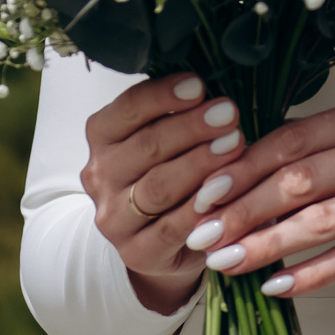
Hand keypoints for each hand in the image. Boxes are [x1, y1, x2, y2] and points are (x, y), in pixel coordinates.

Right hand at [82, 73, 250, 313]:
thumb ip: (179, 113)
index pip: (128, 109)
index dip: (164, 96)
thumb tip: (212, 83)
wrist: (161, 240)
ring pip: (158, 186)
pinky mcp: (136, 251)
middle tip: (229, 114)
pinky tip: (226, 192)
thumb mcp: (168, 138)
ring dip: (199, 164)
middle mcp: (99, 174)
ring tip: (235, 145)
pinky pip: (171, 227)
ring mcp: (114, 217)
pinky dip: (200, 209)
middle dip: (191, 127)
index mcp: (102, 135)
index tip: (200, 85)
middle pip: (147, 146)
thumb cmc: (172, 171)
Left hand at [179, 95, 334, 296]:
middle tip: (202, 236)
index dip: (242, 168)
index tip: (204, 194)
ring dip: (267, 243)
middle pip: (299, 178)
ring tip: (227, 262)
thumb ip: (325, 153)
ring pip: (322, 218)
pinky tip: (279, 284)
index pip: (291, 138)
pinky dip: (312, 272)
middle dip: (243, 210)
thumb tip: (243, 179)